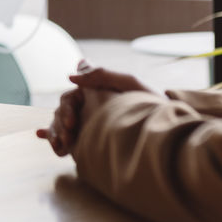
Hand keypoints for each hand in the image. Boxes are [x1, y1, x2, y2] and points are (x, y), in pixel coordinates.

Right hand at [36, 62, 156, 155]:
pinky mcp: (91, 144)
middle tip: (69, 137)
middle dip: (61, 123)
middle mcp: (91, 110)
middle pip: (63, 113)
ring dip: (56, 134)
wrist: (167, 135)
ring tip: (62, 147)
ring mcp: (90, 127)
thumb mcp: (130, 85)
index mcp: (97, 94)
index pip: (71, 97)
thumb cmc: (153, 106)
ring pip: (61, 127)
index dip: (66, 107)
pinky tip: (55, 146)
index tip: (72, 122)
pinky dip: (56, 141)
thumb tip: (71, 75)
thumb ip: (102, 75)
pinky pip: (67, 141)